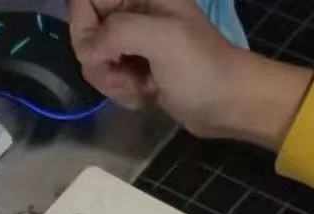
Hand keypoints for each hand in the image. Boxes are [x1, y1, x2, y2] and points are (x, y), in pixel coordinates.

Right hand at [69, 0, 312, 149]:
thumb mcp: (162, 39)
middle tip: (129, 75)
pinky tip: (148, 95)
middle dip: (102, 63)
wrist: (229, 103)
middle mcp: (134, 12)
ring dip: (114, 82)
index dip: (85, 29)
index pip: (85, 0)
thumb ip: (117, 32)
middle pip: (87, 34)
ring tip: (144, 87)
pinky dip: (123, 92)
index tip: (104, 54)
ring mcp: (135, 41)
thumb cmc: (201, 68)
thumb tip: (87, 51)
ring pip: (96, 61)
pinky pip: (110, 79)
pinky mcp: (138, 67)